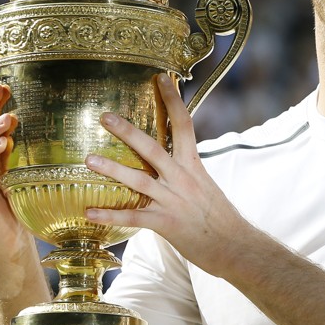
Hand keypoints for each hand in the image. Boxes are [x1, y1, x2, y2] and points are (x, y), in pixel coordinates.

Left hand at [83, 73, 247, 272]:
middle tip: (105, 116)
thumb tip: (173, 153)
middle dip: (128, 131)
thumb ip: (186, 168)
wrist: (236, 246)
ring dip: (112, 169)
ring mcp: (173, 201)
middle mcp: (183, 178)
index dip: (172, 100)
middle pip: (153, 148)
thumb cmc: (219, 216)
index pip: (184, 124)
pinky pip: (133, 217)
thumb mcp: (205, 184)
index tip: (160, 78)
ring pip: (139, 180)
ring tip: (89, 159)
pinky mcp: (166, 224)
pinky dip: (110, 215)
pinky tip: (88, 212)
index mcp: (194, 165)